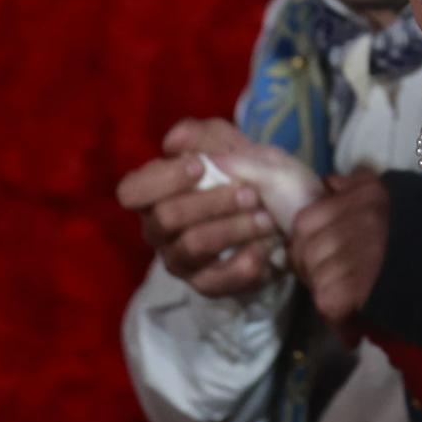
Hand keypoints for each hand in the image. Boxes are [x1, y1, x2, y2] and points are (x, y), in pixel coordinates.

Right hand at [116, 119, 280, 297]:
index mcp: (156, 192)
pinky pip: (219, 279)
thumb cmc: (251, 174)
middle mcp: (159, 229)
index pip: (131, 191)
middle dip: (211, 202)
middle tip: (251, 194)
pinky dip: (247, 260)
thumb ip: (206, 136)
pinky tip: (265, 247)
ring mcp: (180, 260)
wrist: (291, 215)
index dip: (161, 179)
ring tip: (266, 219)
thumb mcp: (236, 146)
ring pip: (193, 246)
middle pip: (166, 218)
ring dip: (233, 229)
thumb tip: (173, 141)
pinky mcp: (205, 284)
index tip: (200, 166)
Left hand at [288, 170, 391, 327]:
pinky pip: (328, 300)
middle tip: (329, 289)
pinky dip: (338, 319)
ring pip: (316, 276)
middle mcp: (361, 215)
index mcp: (367, 193)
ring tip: (347, 309)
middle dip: (311, 272)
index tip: (317, 261)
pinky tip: (352, 328)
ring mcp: (361, 247)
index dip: (305, 244)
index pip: (307, 218)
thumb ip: (363, 187)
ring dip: (328, 297)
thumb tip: (328, 183)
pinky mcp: (362, 283)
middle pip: (305, 248)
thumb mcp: (404, 198)